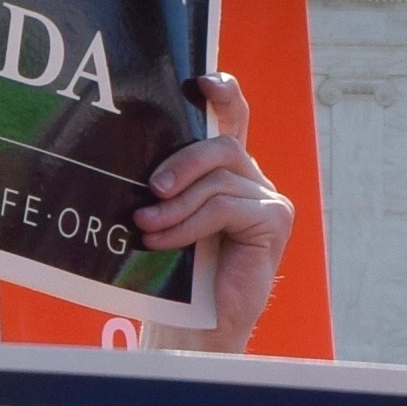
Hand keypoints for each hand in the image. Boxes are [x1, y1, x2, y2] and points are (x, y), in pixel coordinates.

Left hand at [139, 73, 295, 352]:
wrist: (197, 323)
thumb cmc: (177, 271)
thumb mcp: (167, 214)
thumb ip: (167, 183)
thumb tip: (132, 152)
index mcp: (228, 172)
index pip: (234, 118)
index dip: (223, 93)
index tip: (199, 82)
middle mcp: (253, 180)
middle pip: (221, 146)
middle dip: (181, 163)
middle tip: (150, 189)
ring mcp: (268, 199)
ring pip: (218, 181)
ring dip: (176, 205)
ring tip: (146, 227)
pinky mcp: (274, 221)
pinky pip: (225, 207)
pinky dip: (189, 224)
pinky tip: (164, 240)